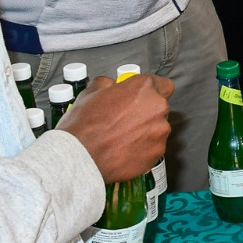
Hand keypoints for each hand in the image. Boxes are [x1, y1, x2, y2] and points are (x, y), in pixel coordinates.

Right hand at [59, 72, 174, 183]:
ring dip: (145, 131)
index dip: (152, 91)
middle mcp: (157, 108)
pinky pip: (153, 147)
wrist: (79, 158)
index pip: (164, 84)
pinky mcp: (157, 154)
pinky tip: (124, 150)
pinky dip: (143, 149)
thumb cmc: (83, 127)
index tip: (142, 97)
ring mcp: (159, 133)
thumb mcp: (89, 93)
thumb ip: (107, 84)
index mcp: (144, 88)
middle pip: (159, 107)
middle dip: (146, 111)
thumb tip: (111, 85)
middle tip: (125, 118)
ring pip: (157, 128)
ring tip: (122, 137)